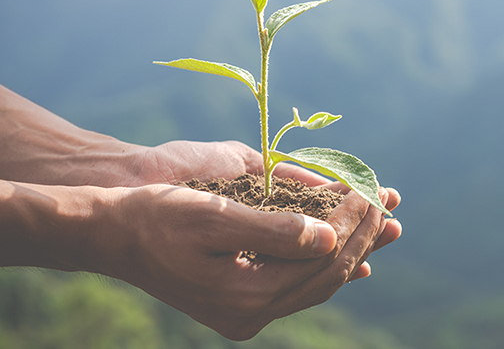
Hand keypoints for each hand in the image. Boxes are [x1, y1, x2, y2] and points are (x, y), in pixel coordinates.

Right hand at [100, 181, 400, 339]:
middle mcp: (251, 313)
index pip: (322, 259)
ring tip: (385, 224)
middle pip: (327, 275)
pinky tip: (352, 257)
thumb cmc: (158, 216)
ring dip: (353, 250)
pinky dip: (327, 266)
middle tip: (389, 202)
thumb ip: (274, 230)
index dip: (353, 223)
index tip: (371, 190)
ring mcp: (246, 313)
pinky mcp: (242, 303)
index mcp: (246, 295)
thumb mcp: (214, 216)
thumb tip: (329, 237)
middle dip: (362, 236)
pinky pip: (299, 287)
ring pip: (318, 283)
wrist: (112, 235)